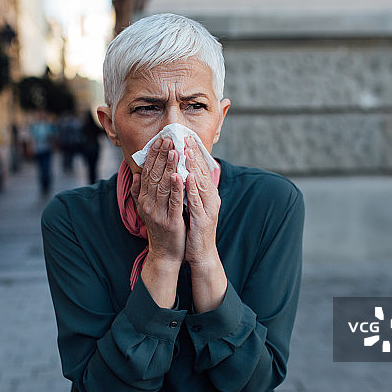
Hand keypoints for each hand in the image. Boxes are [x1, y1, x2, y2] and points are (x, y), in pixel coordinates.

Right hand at [132, 137, 184, 306]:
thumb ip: (140, 192)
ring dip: (170, 167)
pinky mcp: (170, 221)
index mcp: (143, 199)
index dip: (154, 155)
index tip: (160, 139)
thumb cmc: (159, 229)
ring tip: (175, 150)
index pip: (148, 171)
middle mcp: (148, 204)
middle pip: (155, 175)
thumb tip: (137, 175)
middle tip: (169, 138)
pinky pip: (174, 201)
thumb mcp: (146, 209)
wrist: (165, 254)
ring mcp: (158, 213)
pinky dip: (177, 187)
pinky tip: (180, 175)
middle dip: (162, 155)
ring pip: (164, 185)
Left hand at [183, 136, 219, 265]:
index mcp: (207, 194)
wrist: (201, 254)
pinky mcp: (204, 220)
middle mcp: (210, 198)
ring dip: (193, 167)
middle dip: (194, 155)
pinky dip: (192, 189)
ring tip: (186, 151)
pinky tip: (187, 177)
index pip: (199, 170)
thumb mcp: (190, 206)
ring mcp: (208, 209)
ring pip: (201, 184)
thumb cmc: (194, 229)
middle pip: (202, 173)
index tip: (185, 138)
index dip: (193, 154)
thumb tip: (180, 173)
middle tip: (186, 138)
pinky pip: (197, 202)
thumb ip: (187, 190)